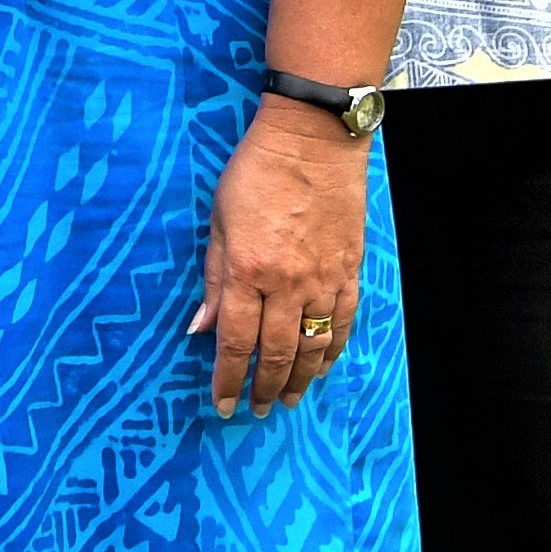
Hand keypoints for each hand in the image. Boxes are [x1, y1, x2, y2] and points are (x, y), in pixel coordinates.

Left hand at [190, 103, 366, 416]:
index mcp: (247, 272)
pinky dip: (334, 349)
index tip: (223, 404)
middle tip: (256, 410)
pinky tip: (324, 365)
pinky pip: (344, 321)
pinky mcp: (350, 269)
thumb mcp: (219, 222)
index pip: (235, 341)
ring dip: (302, 378)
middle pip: (277, 352)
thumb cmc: (256, 173)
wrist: (313, 141)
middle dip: (264, 387)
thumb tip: (200, 329)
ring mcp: (324, 279)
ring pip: (315, 345)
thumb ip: (212, 280)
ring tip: (289, 399)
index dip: (228, 378)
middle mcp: (287, 283)